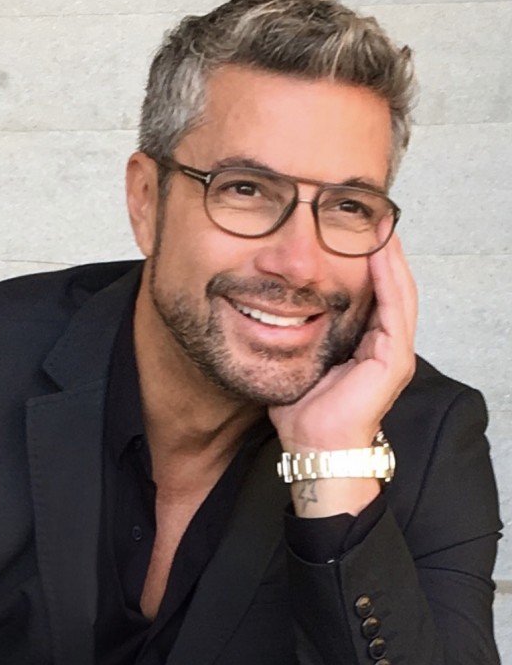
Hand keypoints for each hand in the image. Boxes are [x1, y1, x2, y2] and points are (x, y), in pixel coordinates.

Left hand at [269, 234, 417, 515]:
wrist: (313, 445)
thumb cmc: (302, 411)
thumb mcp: (295, 360)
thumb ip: (290, 337)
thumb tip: (265, 312)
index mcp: (365, 346)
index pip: (372, 294)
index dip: (366, 263)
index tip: (352, 233)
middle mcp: (384, 346)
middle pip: (390, 288)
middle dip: (382, 252)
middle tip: (372, 218)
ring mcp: (393, 352)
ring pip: (399, 293)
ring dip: (390, 258)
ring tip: (380, 226)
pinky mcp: (394, 360)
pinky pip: (395, 310)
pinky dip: (388, 280)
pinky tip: (379, 254)